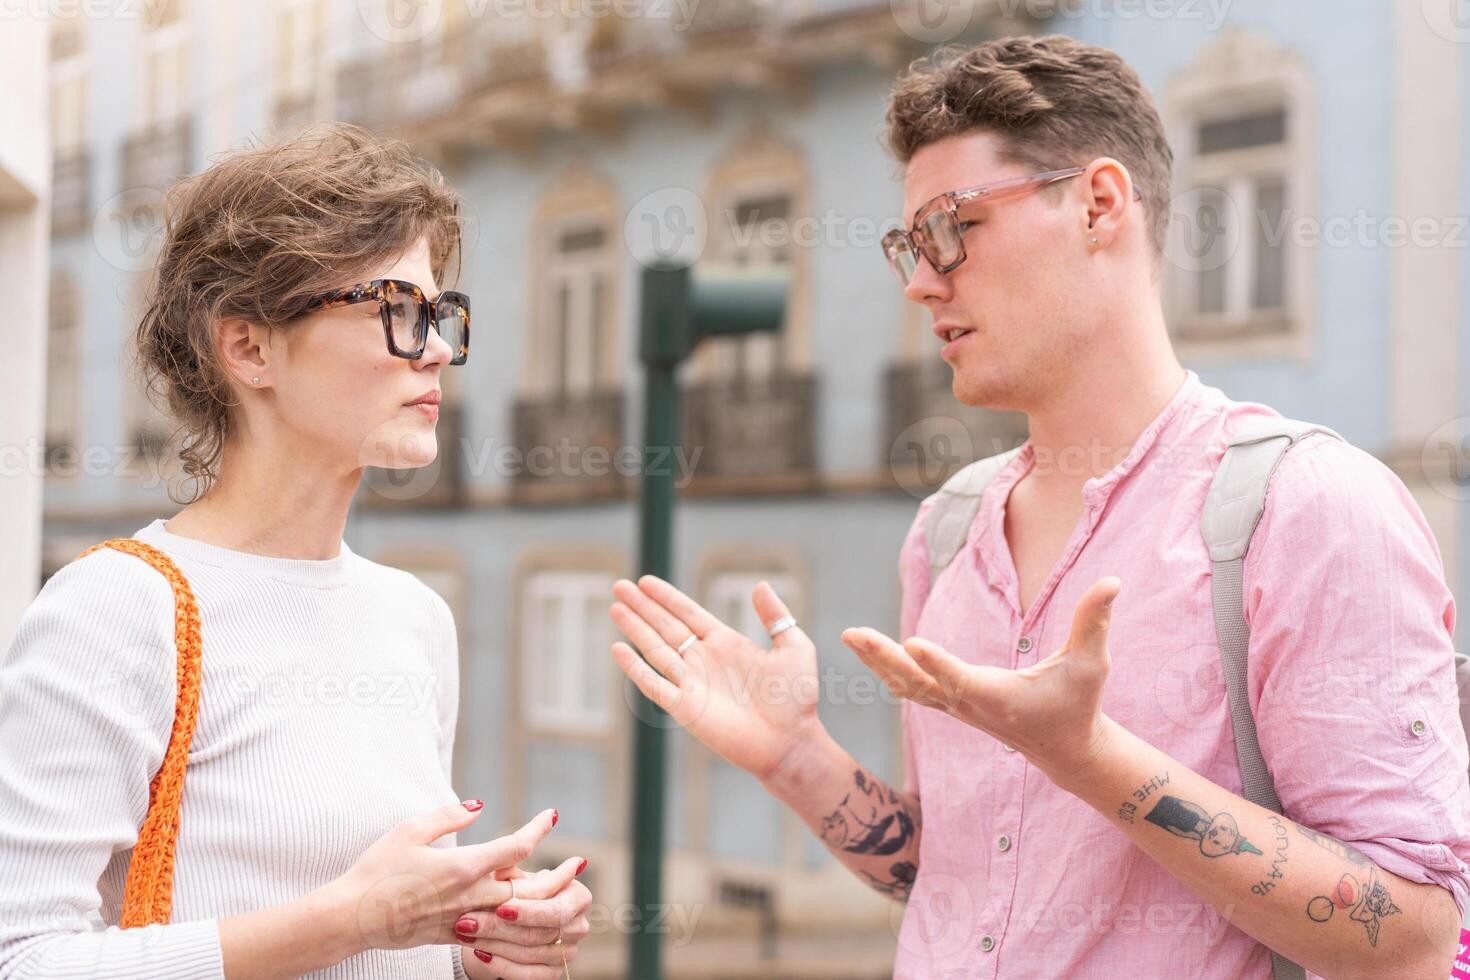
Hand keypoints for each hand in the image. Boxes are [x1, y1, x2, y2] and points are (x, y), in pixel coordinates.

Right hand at [327, 803, 559, 954]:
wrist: (352, 918)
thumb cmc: (376, 869)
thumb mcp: (410, 830)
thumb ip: (449, 815)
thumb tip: (479, 804)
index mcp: (463, 866)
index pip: (516, 847)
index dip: (538, 829)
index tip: (551, 815)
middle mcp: (471, 896)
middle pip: (531, 888)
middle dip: (559, 875)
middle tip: (578, 861)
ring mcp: (466, 920)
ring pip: (520, 916)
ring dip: (546, 903)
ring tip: (562, 889)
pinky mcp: (455, 938)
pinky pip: (499, 934)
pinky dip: (521, 925)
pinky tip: (529, 914)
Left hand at [454, 863, 592, 978]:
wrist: (514, 920)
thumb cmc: (517, 893)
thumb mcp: (516, 878)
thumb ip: (512, 872)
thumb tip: (504, 866)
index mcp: (579, 897)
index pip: (558, 909)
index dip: (530, 911)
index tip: (501, 908)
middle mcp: (579, 927)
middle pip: (540, 934)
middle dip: (500, 928)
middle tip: (469, 921)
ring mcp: (568, 953)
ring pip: (529, 955)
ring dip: (493, 945)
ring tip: (466, 933)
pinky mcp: (553, 973)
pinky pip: (527, 975)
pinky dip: (501, 965)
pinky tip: (479, 953)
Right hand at [609, 575, 822, 782]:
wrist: (790, 741)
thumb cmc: (797, 699)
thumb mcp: (794, 647)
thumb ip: (776, 616)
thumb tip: (760, 585)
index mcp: (726, 643)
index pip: (688, 613)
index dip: (666, 597)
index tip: (645, 581)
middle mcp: (704, 660)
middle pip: (665, 626)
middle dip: (642, 606)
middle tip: (619, 586)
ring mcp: (692, 683)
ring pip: (655, 648)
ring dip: (634, 628)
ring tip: (615, 606)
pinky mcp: (685, 707)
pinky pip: (653, 684)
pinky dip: (634, 668)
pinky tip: (618, 648)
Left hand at [841, 576, 1122, 788]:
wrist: (1067, 750)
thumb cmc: (1080, 703)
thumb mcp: (1093, 663)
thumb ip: (1095, 621)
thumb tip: (1113, 580)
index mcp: (997, 695)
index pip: (960, 677)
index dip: (936, 661)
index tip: (909, 642)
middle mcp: (969, 703)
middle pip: (918, 682)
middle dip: (884, 658)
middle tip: (852, 635)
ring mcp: (957, 708)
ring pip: (908, 686)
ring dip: (877, 662)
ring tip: (849, 637)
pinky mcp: (954, 705)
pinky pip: (913, 689)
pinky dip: (889, 672)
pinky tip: (869, 656)